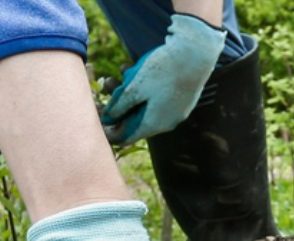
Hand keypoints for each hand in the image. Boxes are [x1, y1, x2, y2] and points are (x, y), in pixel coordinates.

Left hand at [101, 14, 225, 146]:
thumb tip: (108, 118)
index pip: (126, 137)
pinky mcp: (181, 98)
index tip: (97, 118)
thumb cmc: (163, 70)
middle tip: (107, 86)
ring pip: (146, 105)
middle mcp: (166, 122)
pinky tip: (135, 69)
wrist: (196, 51)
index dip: (109, 130)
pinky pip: (158, 97)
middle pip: (135, 120)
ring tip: (120, 73)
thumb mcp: (135, 88)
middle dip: (118, 105)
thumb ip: (119, 105)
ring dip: (130, 91)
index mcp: (153, 125)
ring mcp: (176, 110)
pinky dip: (144, 87)